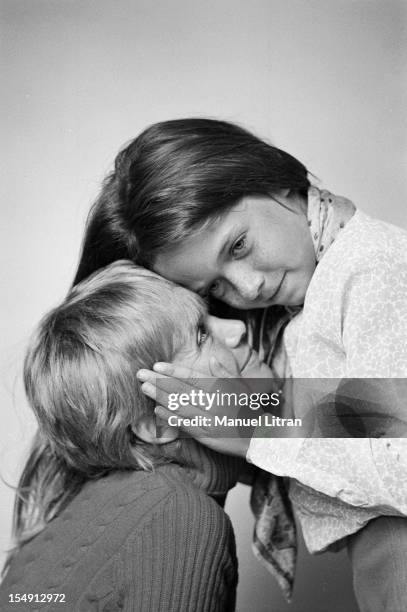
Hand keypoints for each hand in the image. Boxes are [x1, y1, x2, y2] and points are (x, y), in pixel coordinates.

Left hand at [137, 357, 258, 457]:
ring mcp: (210, 420)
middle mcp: (215, 403)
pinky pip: (185, 425)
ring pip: (181, 406)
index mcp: (222, 389)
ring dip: (161, 397)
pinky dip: (170, 417)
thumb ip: (227, 372)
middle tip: (141, 374)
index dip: (174, 371)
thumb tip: (212, 357)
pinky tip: (157, 411)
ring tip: (145, 388)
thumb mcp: (243, 386)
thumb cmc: (251, 409)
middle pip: (182, 390)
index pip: (194, 377)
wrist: (261, 438)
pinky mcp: (207, 435)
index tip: (157, 365)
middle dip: (160, 381)